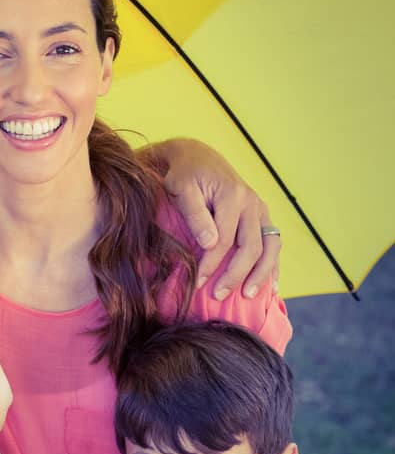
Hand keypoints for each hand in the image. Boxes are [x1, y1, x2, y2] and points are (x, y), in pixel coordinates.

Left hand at [158, 139, 279, 299]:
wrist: (197, 157)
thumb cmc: (185, 175)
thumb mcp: (181, 189)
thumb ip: (195, 214)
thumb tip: (210, 243)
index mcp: (232, 196)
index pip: (224, 240)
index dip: (211, 264)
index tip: (198, 283)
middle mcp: (252, 203)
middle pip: (251, 247)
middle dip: (235, 275)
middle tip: (218, 295)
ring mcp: (260, 210)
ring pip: (270, 246)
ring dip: (261, 273)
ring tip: (248, 295)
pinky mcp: (261, 216)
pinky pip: (273, 243)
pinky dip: (273, 265)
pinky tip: (272, 287)